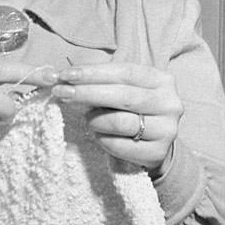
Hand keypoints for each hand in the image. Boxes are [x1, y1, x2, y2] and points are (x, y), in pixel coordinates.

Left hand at [52, 63, 182, 174]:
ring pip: (121, 122)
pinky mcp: (157, 153)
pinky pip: (120, 146)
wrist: (154, 143)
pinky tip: (99, 135)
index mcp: (161, 80)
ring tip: (88, 119)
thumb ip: (95, 80)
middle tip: (60, 92)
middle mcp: (169, 103)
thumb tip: (55, 75)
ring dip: (95, 120)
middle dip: (87, 93)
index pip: (124, 72)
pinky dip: (102, 140)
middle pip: (123, 96)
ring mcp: (166, 129)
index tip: (66, 74)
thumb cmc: (130, 110)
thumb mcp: (120, 88)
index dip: (94, 72)